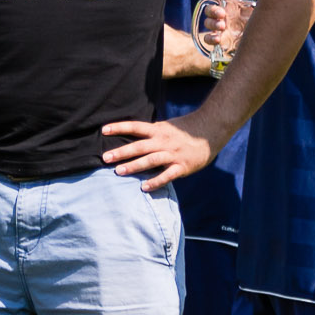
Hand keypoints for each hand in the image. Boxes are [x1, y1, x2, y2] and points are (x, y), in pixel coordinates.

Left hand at [101, 113, 217, 190]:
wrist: (211, 131)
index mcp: (158, 130)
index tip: (103, 130)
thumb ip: (151, 132)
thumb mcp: (167, 126)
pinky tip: (144, 188)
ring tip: (118, 172)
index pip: (135, 127)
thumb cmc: (185, 130)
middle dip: (121, 152)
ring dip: (134, 166)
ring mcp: (172, 154)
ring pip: (150, 160)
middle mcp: (163, 141)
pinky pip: (167, 175)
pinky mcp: (182, 166)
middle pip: (139, 146)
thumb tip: (133, 134)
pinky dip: (155, 182)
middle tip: (105, 158)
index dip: (119, 128)